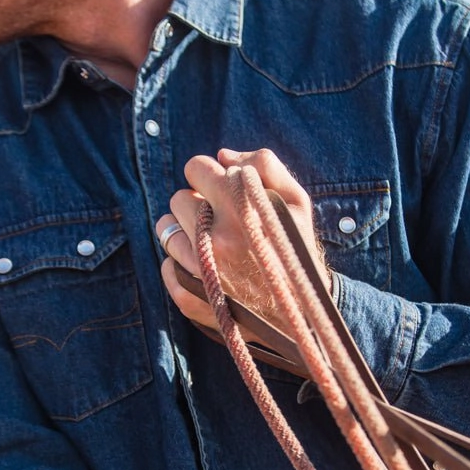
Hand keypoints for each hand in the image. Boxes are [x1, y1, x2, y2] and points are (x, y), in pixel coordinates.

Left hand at [154, 148, 324, 337]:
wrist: (304, 314)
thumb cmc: (297, 250)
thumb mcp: (296, 201)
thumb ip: (264, 164)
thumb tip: (222, 155)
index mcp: (240, 206)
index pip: (196, 168)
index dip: (208, 175)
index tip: (220, 189)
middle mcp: (216, 237)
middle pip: (178, 199)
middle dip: (196, 203)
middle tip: (219, 218)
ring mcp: (201, 269)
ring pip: (166, 230)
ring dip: (185, 232)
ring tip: (212, 243)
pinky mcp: (192, 297)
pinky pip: (166, 268)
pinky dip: (179, 265)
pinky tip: (206, 267)